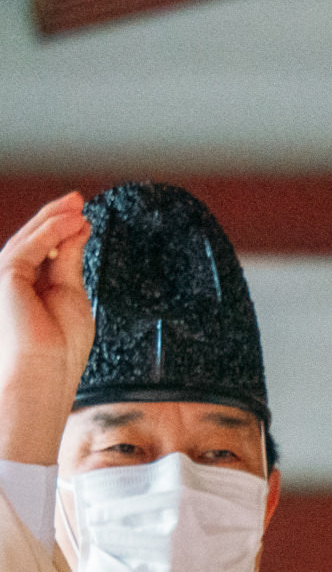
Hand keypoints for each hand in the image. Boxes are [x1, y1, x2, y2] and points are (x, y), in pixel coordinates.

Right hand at [0, 193, 94, 467]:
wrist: (44, 372)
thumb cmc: (61, 349)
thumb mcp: (72, 295)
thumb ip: (69, 262)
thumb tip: (77, 231)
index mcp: (32, 289)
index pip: (46, 252)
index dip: (64, 231)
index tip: (84, 218)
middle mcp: (15, 281)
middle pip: (36, 240)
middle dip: (58, 217)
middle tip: (79, 200)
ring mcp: (7, 277)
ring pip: (32, 238)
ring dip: (56, 218)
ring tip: (79, 205)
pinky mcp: (6, 274)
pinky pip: (31, 246)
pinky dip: (52, 230)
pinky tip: (72, 220)